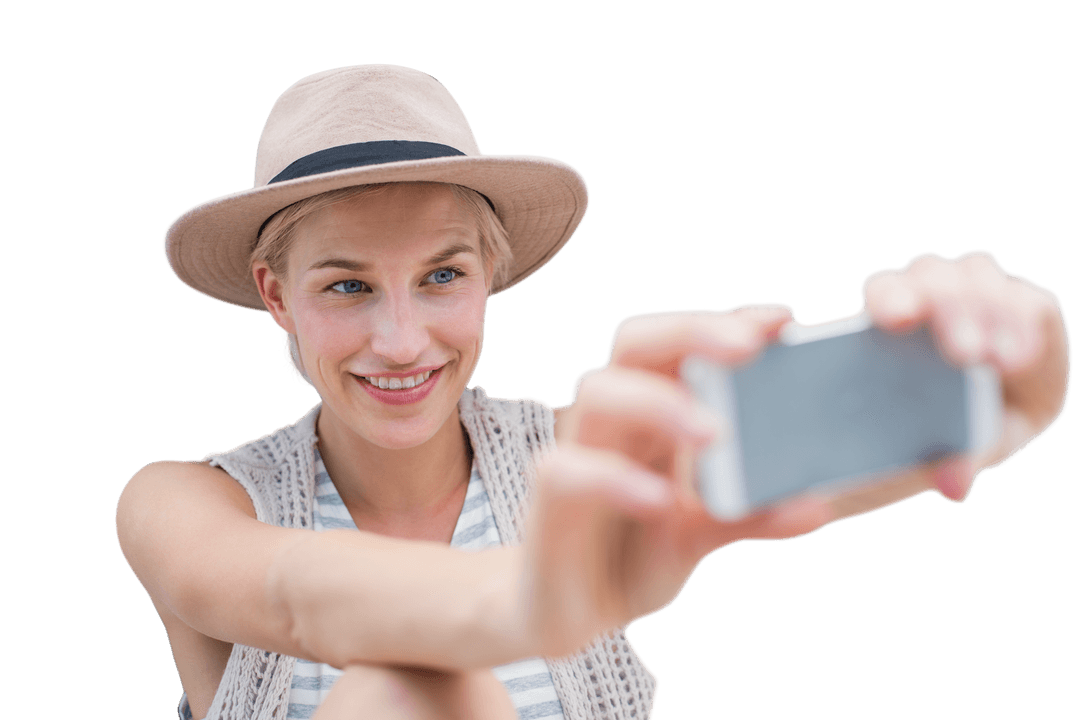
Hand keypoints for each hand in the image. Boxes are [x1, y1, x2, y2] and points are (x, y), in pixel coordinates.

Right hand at [521, 304, 834, 658]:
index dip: (725, 322)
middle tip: (747, 348)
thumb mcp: (702, 534)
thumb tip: (815, 505)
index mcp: (651, 414)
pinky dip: (615, 479)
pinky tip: (661, 500)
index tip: (781, 320)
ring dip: (658, 401)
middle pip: (636, 342)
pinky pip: (567, 472)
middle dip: (691, 332)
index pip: (680, 344)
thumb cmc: (634, 554)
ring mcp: (577, 455)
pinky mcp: (548, 506)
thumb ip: (752, 515)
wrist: (568, 613)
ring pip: (598, 391)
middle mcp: (613, 422)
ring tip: (714, 432)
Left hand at [853, 249, 1069, 509]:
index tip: (898, 322)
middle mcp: (929, 289)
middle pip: (930, 278)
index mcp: (887, 314)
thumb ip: (941, 462)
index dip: (889, 299)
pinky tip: (1019, 359)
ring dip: (988, 316)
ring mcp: (977, 287)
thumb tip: (956, 488)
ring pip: (977, 279)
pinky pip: (1026, 302)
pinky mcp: (1026, 300)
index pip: (882, 291)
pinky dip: (1022, 328)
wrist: (989, 425)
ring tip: (994, 362)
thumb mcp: (935, 448)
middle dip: (947, 312)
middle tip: (962, 356)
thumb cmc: (937, 430)